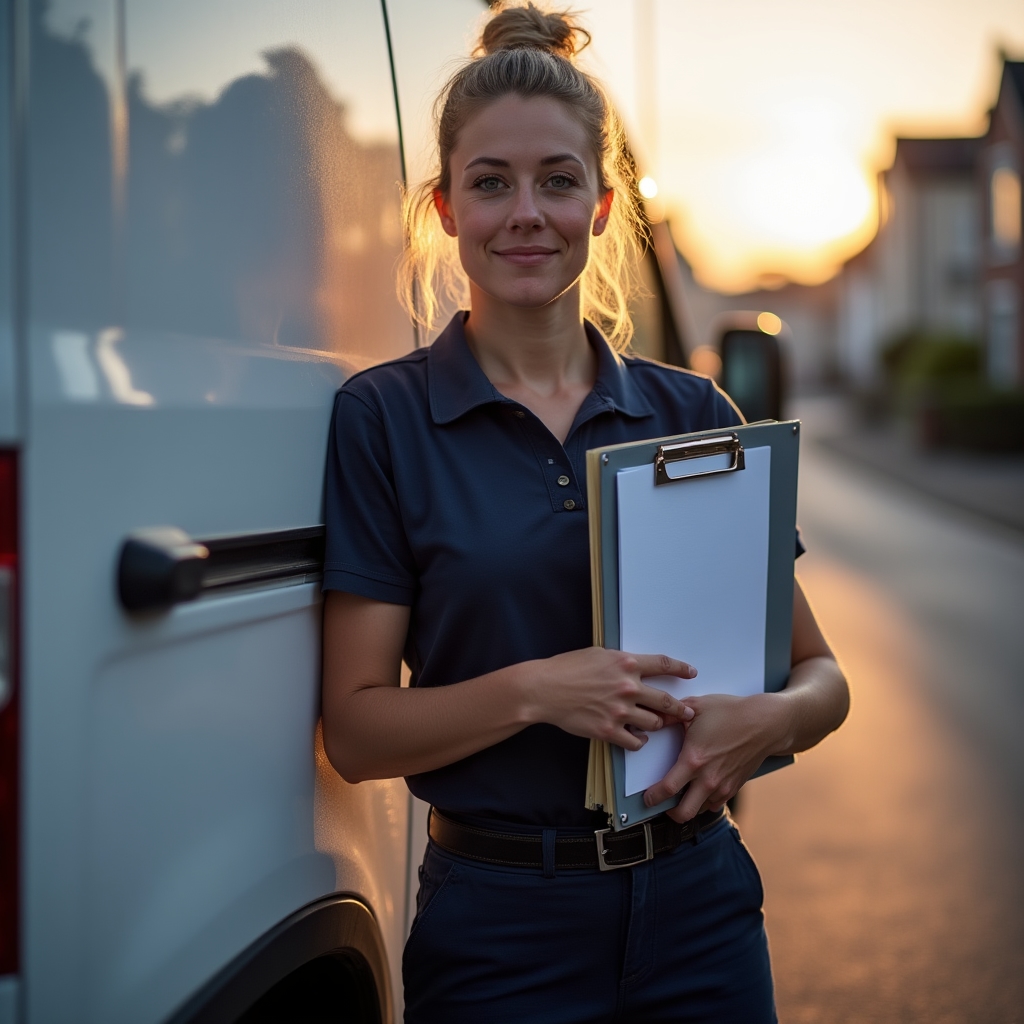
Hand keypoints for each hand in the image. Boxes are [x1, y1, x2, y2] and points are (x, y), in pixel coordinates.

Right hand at [523, 648, 695, 750]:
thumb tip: (633, 666)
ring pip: (654, 722)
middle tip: (688, 712)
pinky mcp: (609, 730)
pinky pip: (635, 741)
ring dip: (657, 724)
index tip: (691, 673)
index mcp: (626, 663)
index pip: (663, 665)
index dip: (681, 669)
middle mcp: (628, 686)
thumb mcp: (597, 655)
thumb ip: (619, 661)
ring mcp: (620, 710)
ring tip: (656, 724)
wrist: (544, 689)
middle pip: (666, 700)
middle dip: (680, 708)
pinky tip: (637, 738)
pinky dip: (639, 741)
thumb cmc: (566, 668)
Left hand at [643, 692, 790, 820]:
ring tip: (681, 794)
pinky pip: (714, 804)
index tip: (646, 798)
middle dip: (668, 813)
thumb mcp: (696, 707)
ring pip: (699, 810)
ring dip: (688, 806)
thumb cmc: (730, 712)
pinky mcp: (734, 788)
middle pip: (683, 814)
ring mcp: (723, 786)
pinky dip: (705, 801)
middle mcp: (708, 779)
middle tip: (661, 804)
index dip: (652, 797)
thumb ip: (670, 714)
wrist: (765, 723)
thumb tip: (650, 718)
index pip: (667, 790)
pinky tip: (700, 789)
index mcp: (694, 760)